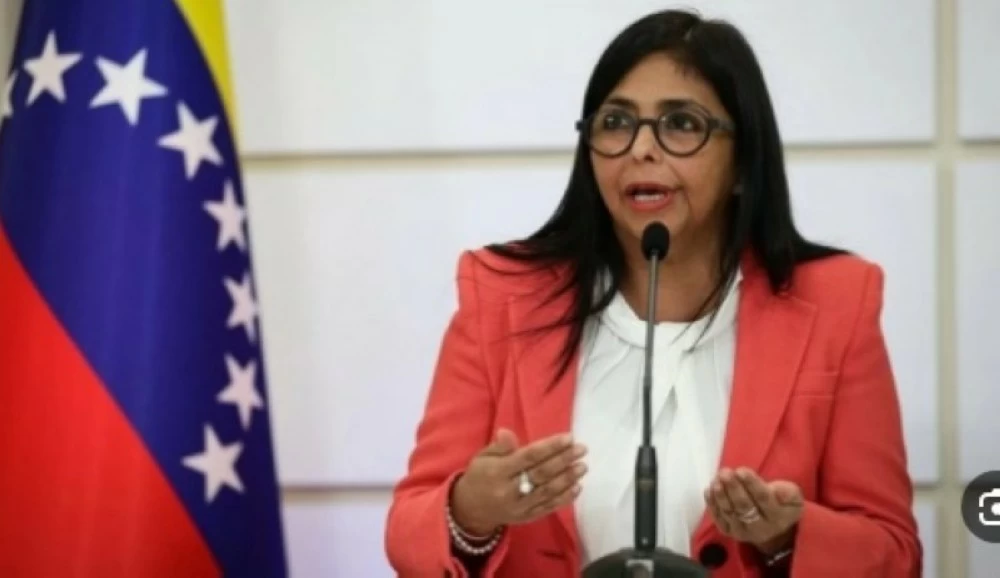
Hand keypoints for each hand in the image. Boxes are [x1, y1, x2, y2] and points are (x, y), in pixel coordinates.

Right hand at [449, 428, 586, 535]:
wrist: (471, 511)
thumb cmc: (480, 477)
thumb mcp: (482, 458)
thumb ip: (498, 447)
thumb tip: (507, 432)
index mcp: (497, 472)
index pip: (528, 457)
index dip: (550, 447)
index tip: (569, 438)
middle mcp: (509, 490)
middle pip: (541, 474)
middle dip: (564, 460)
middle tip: (582, 449)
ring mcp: (519, 507)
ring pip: (547, 492)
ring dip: (568, 479)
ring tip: (582, 466)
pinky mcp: (527, 518)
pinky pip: (548, 508)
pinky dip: (564, 498)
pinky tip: (577, 487)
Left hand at [704, 467, 802, 554]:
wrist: (775, 532)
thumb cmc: (782, 505)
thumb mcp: (793, 497)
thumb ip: (788, 493)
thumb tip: (778, 490)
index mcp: (777, 517)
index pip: (763, 499)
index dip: (752, 484)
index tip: (741, 470)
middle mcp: (759, 528)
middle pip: (744, 507)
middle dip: (733, 488)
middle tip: (725, 472)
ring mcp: (742, 531)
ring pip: (730, 513)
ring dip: (721, 495)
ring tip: (716, 479)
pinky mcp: (729, 532)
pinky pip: (719, 519)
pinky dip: (713, 504)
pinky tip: (709, 490)